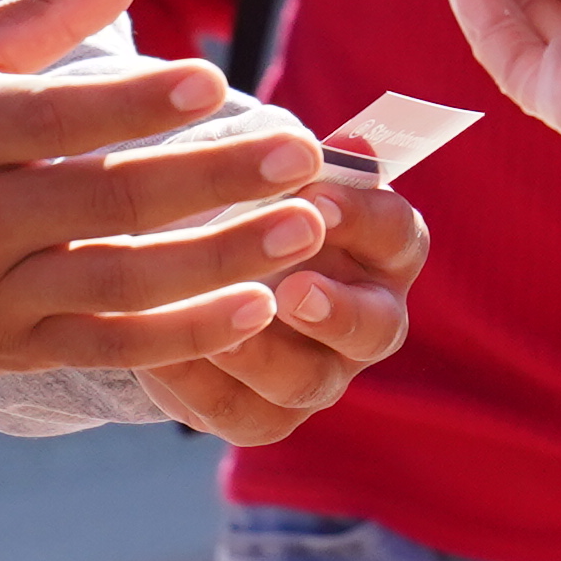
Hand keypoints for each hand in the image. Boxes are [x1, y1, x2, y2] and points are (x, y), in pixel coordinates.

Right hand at [0, 0, 336, 384]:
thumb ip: (51, 10)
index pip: (54, 115)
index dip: (136, 103)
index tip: (216, 79)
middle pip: (105, 201)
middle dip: (212, 179)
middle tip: (300, 152)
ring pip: (119, 283)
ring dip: (220, 260)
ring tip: (304, 230)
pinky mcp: (9, 350)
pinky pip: (108, 348)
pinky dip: (183, 336)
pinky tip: (255, 308)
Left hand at [136, 166, 422, 444]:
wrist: (180, 263)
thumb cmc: (242, 202)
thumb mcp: (262, 173)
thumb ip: (299, 163)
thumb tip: (356, 145)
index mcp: (382, 252)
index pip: (398, 235)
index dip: (363, 219)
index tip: (316, 198)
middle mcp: (366, 319)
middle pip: (378, 328)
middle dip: (338, 312)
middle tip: (294, 290)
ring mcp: (321, 374)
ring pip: (308, 382)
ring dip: (265, 357)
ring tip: (219, 335)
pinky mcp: (265, 416)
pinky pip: (240, 412)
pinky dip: (200, 383)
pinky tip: (162, 355)